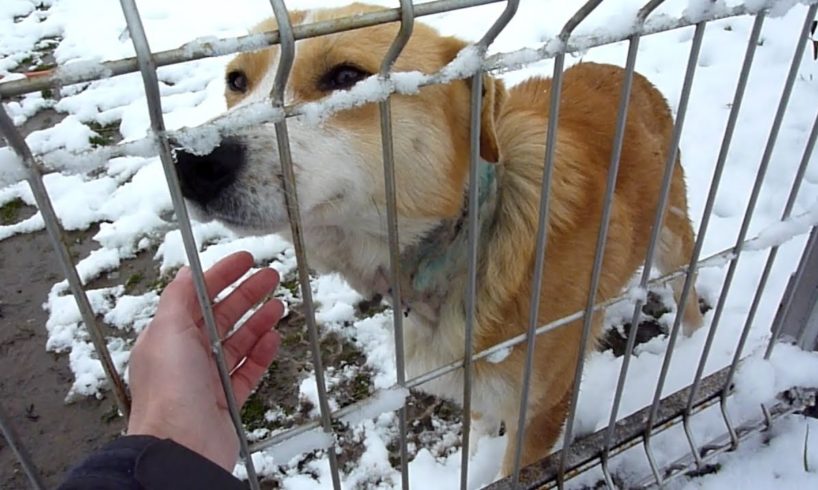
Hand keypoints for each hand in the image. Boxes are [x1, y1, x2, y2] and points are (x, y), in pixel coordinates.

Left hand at [126, 251, 283, 470]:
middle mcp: (186, 357)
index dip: (221, 275)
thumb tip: (188, 271)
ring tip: (278, 305)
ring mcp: (207, 379)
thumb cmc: (169, 393)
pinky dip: (262, 352)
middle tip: (270, 277)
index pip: (197, 296)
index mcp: (168, 337)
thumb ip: (178, 297)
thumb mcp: (167, 331)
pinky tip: (274, 338)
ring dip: (258, 320)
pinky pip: (249, 370)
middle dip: (246, 293)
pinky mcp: (226, 401)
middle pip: (222, 315)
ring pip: (238, 342)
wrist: (182, 446)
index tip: (245, 260)